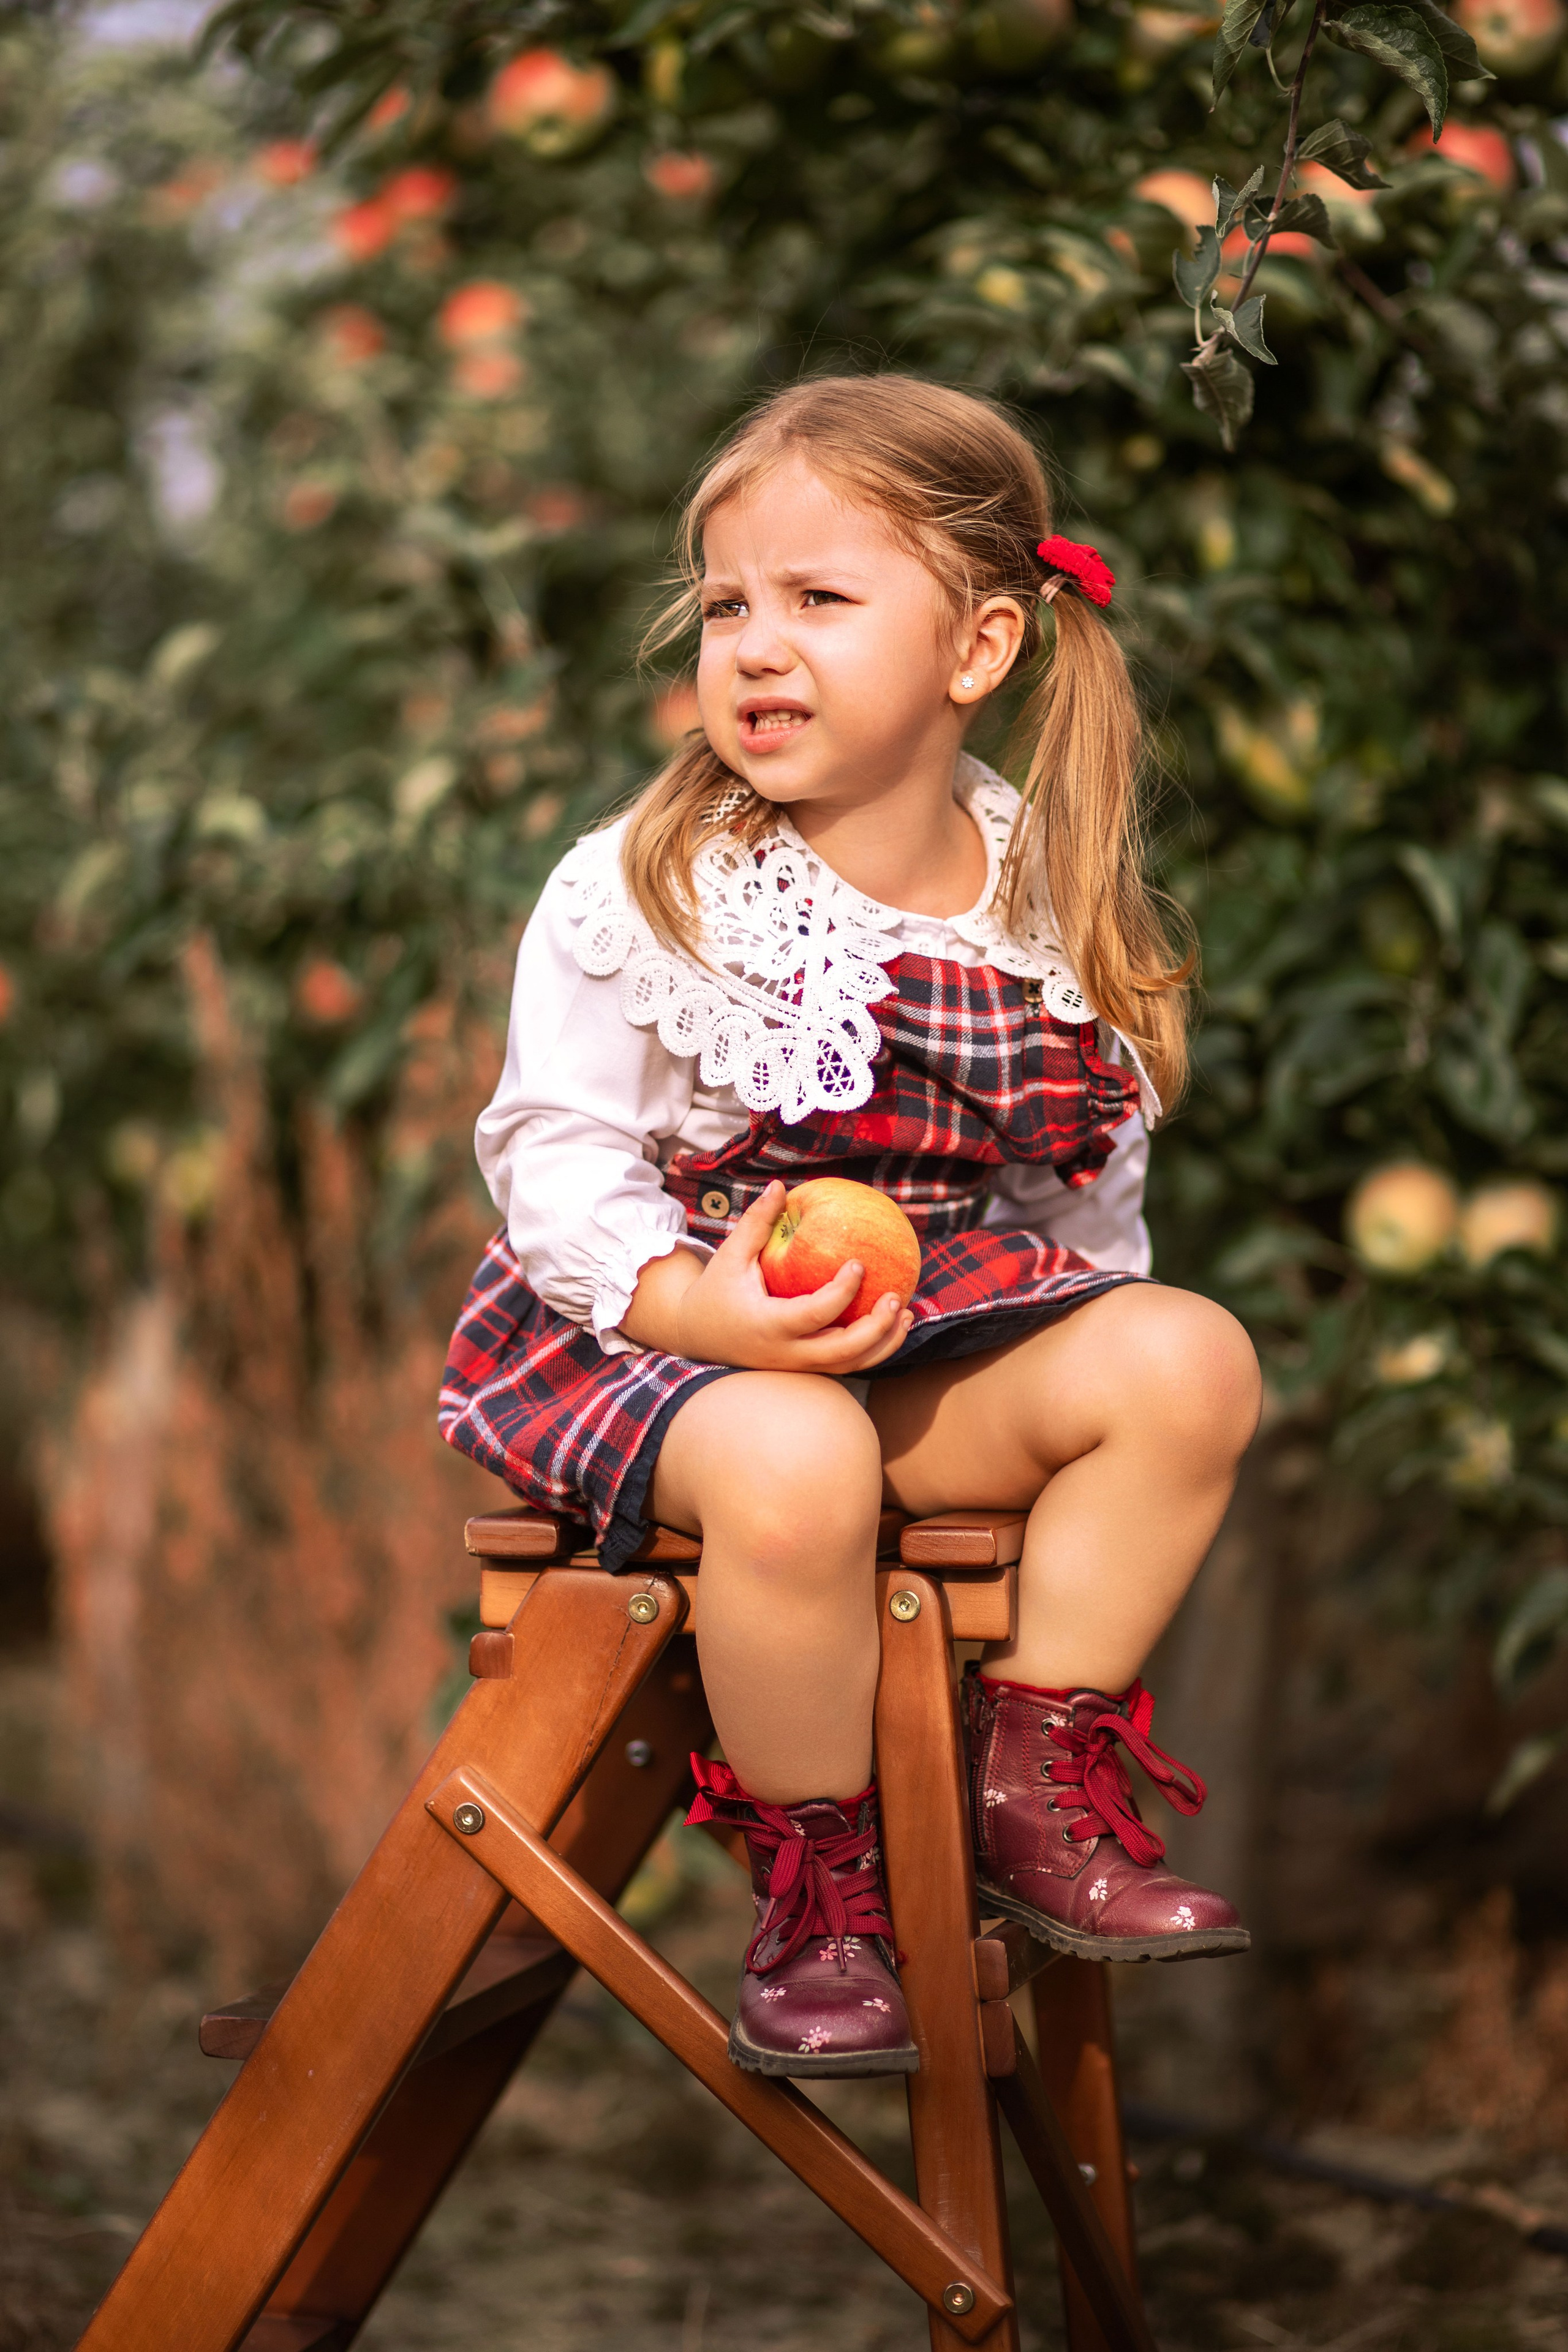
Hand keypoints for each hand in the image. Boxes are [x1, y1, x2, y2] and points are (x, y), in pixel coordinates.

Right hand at [620, 1180, 914, 1372]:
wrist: (696, 1335)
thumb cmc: (715, 1290)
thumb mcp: (730, 1255)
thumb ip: (755, 1223)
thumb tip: (780, 1186)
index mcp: (766, 1325)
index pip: (814, 1314)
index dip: (842, 1292)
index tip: (859, 1263)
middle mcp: (785, 1353)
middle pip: (841, 1352)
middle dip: (876, 1328)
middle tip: (897, 1296)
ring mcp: (796, 1366)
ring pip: (849, 1366)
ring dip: (883, 1345)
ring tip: (906, 1315)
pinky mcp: (804, 1368)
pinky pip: (843, 1364)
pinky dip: (871, 1349)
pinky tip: (890, 1325)